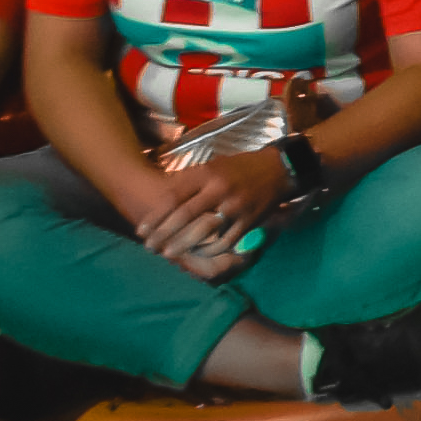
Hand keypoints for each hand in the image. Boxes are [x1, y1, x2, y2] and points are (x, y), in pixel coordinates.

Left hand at [132, 148, 286, 276]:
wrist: (279, 169)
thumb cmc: (240, 167)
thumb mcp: (214, 165)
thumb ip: (192, 180)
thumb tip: (163, 197)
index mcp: (208, 173)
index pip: (174, 195)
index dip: (155, 215)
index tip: (141, 230)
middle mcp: (220, 189)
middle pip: (184, 215)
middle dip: (162, 234)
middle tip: (148, 247)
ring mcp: (235, 206)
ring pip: (203, 230)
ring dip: (182, 245)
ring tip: (168, 254)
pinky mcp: (248, 221)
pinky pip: (225, 241)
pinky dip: (209, 250)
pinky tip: (197, 254)